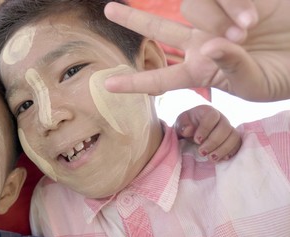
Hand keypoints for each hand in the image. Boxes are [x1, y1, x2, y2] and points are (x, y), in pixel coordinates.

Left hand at [104, 0, 289, 101]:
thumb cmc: (279, 78)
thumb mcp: (254, 83)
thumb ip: (231, 67)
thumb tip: (210, 46)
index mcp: (199, 71)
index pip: (161, 79)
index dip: (134, 83)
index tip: (107, 86)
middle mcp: (201, 43)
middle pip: (160, 30)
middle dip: (135, 19)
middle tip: (109, 9)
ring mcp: (216, 20)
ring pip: (191, 7)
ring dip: (215, 18)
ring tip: (245, 32)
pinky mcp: (236, 1)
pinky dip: (234, 5)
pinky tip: (254, 16)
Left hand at [175, 105, 240, 160]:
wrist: (192, 133)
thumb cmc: (186, 126)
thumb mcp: (180, 124)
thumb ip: (183, 125)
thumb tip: (188, 130)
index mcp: (208, 112)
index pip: (212, 116)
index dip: (205, 129)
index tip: (197, 140)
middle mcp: (221, 118)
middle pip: (225, 128)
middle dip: (213, 142)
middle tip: (202, 152)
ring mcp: (229, 129)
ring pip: (234, 137)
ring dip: (223, 149)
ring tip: (211, 158)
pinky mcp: (232, 139)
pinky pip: (238, 145)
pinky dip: (231, 152)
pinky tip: (222, 159)